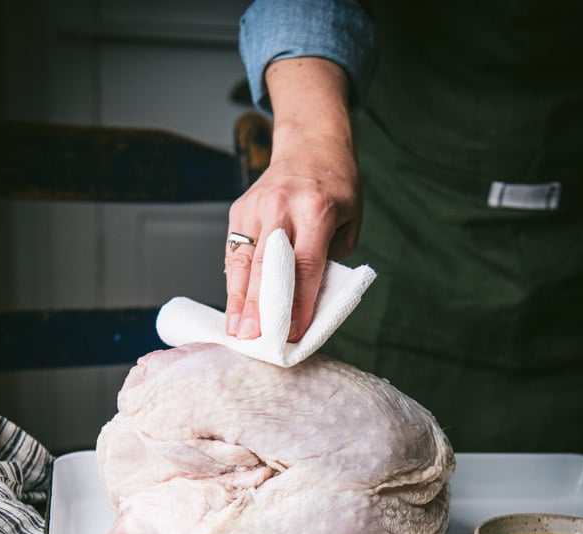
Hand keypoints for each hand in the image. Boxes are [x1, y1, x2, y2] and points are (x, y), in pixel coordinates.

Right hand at [225, 57, 360, 342]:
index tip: (291, 334)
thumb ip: (328, 260)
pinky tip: (233, 309)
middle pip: (268, 266)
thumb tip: (305, 302)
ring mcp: (256, 207)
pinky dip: (234, 283)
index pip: (305, 265)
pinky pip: (234, 253)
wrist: (310, 144)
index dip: (297, 303)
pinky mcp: (239, 211)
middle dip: (261, 307)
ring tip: (236, 333)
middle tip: (253, 340)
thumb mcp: (349, 222)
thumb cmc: (336, 189)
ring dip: (239, 300)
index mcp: (317, 209)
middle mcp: (282, 206)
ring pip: (244, 261)